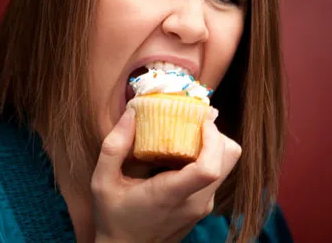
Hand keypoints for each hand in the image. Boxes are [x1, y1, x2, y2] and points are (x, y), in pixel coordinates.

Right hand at [91, 107, 240, 242]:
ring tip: (184, 134)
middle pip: (229, 159)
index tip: (200, 119)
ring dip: (212, 143)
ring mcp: (203, 206)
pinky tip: (180, 153)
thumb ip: (114, 147)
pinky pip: (216, 173)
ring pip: (227, 164)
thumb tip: (131, 113)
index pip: (208, 169)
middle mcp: (196, 201)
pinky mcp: (203, 206)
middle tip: (190, 121)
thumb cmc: (114, 218)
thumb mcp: (102, 182)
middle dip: (215, 133)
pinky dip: (206, 156)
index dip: (212, 139)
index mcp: (171, 195)